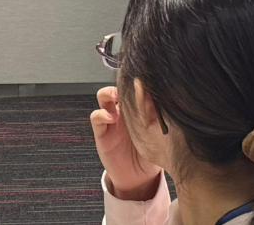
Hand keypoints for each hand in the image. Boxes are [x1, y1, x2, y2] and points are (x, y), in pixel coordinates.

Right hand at [90, 86, 161, 200]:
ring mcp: (111, 120)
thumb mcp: (156, 135)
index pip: (134, 88)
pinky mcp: (102, 133)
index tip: (143, 76)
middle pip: (117, 87)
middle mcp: (124, 111)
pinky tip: (110, 118)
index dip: (136, 81)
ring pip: (103, 98)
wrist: (139, 178)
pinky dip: (101, 114)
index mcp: (138, 109)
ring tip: (116, 99)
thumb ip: (155, 117)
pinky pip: (96, 118)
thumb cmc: (151, 155)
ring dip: (108, 94)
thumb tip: (157, 98)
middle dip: (120, 82)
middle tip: (127, 84)